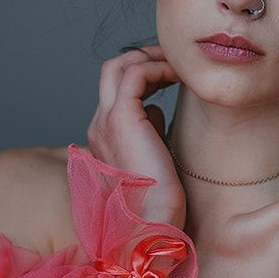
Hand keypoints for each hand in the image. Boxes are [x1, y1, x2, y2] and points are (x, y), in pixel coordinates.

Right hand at [87, 43, 185, 228]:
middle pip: (112, 71)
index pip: (117, 91)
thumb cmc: (159, 200)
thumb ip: (150, 131)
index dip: (145, 75)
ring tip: (179, 62)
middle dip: (144, 56)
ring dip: (151, 57)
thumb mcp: (153, 157)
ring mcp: (105, 121)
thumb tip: (157, 111)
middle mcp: (99, 126)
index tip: (172, 75)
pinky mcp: (120, 119)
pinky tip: (179, 75)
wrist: (154, 221)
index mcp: (104, 137)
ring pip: (118, 65)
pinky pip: (135, 73)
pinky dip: (157, 67)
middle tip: (174, 58)